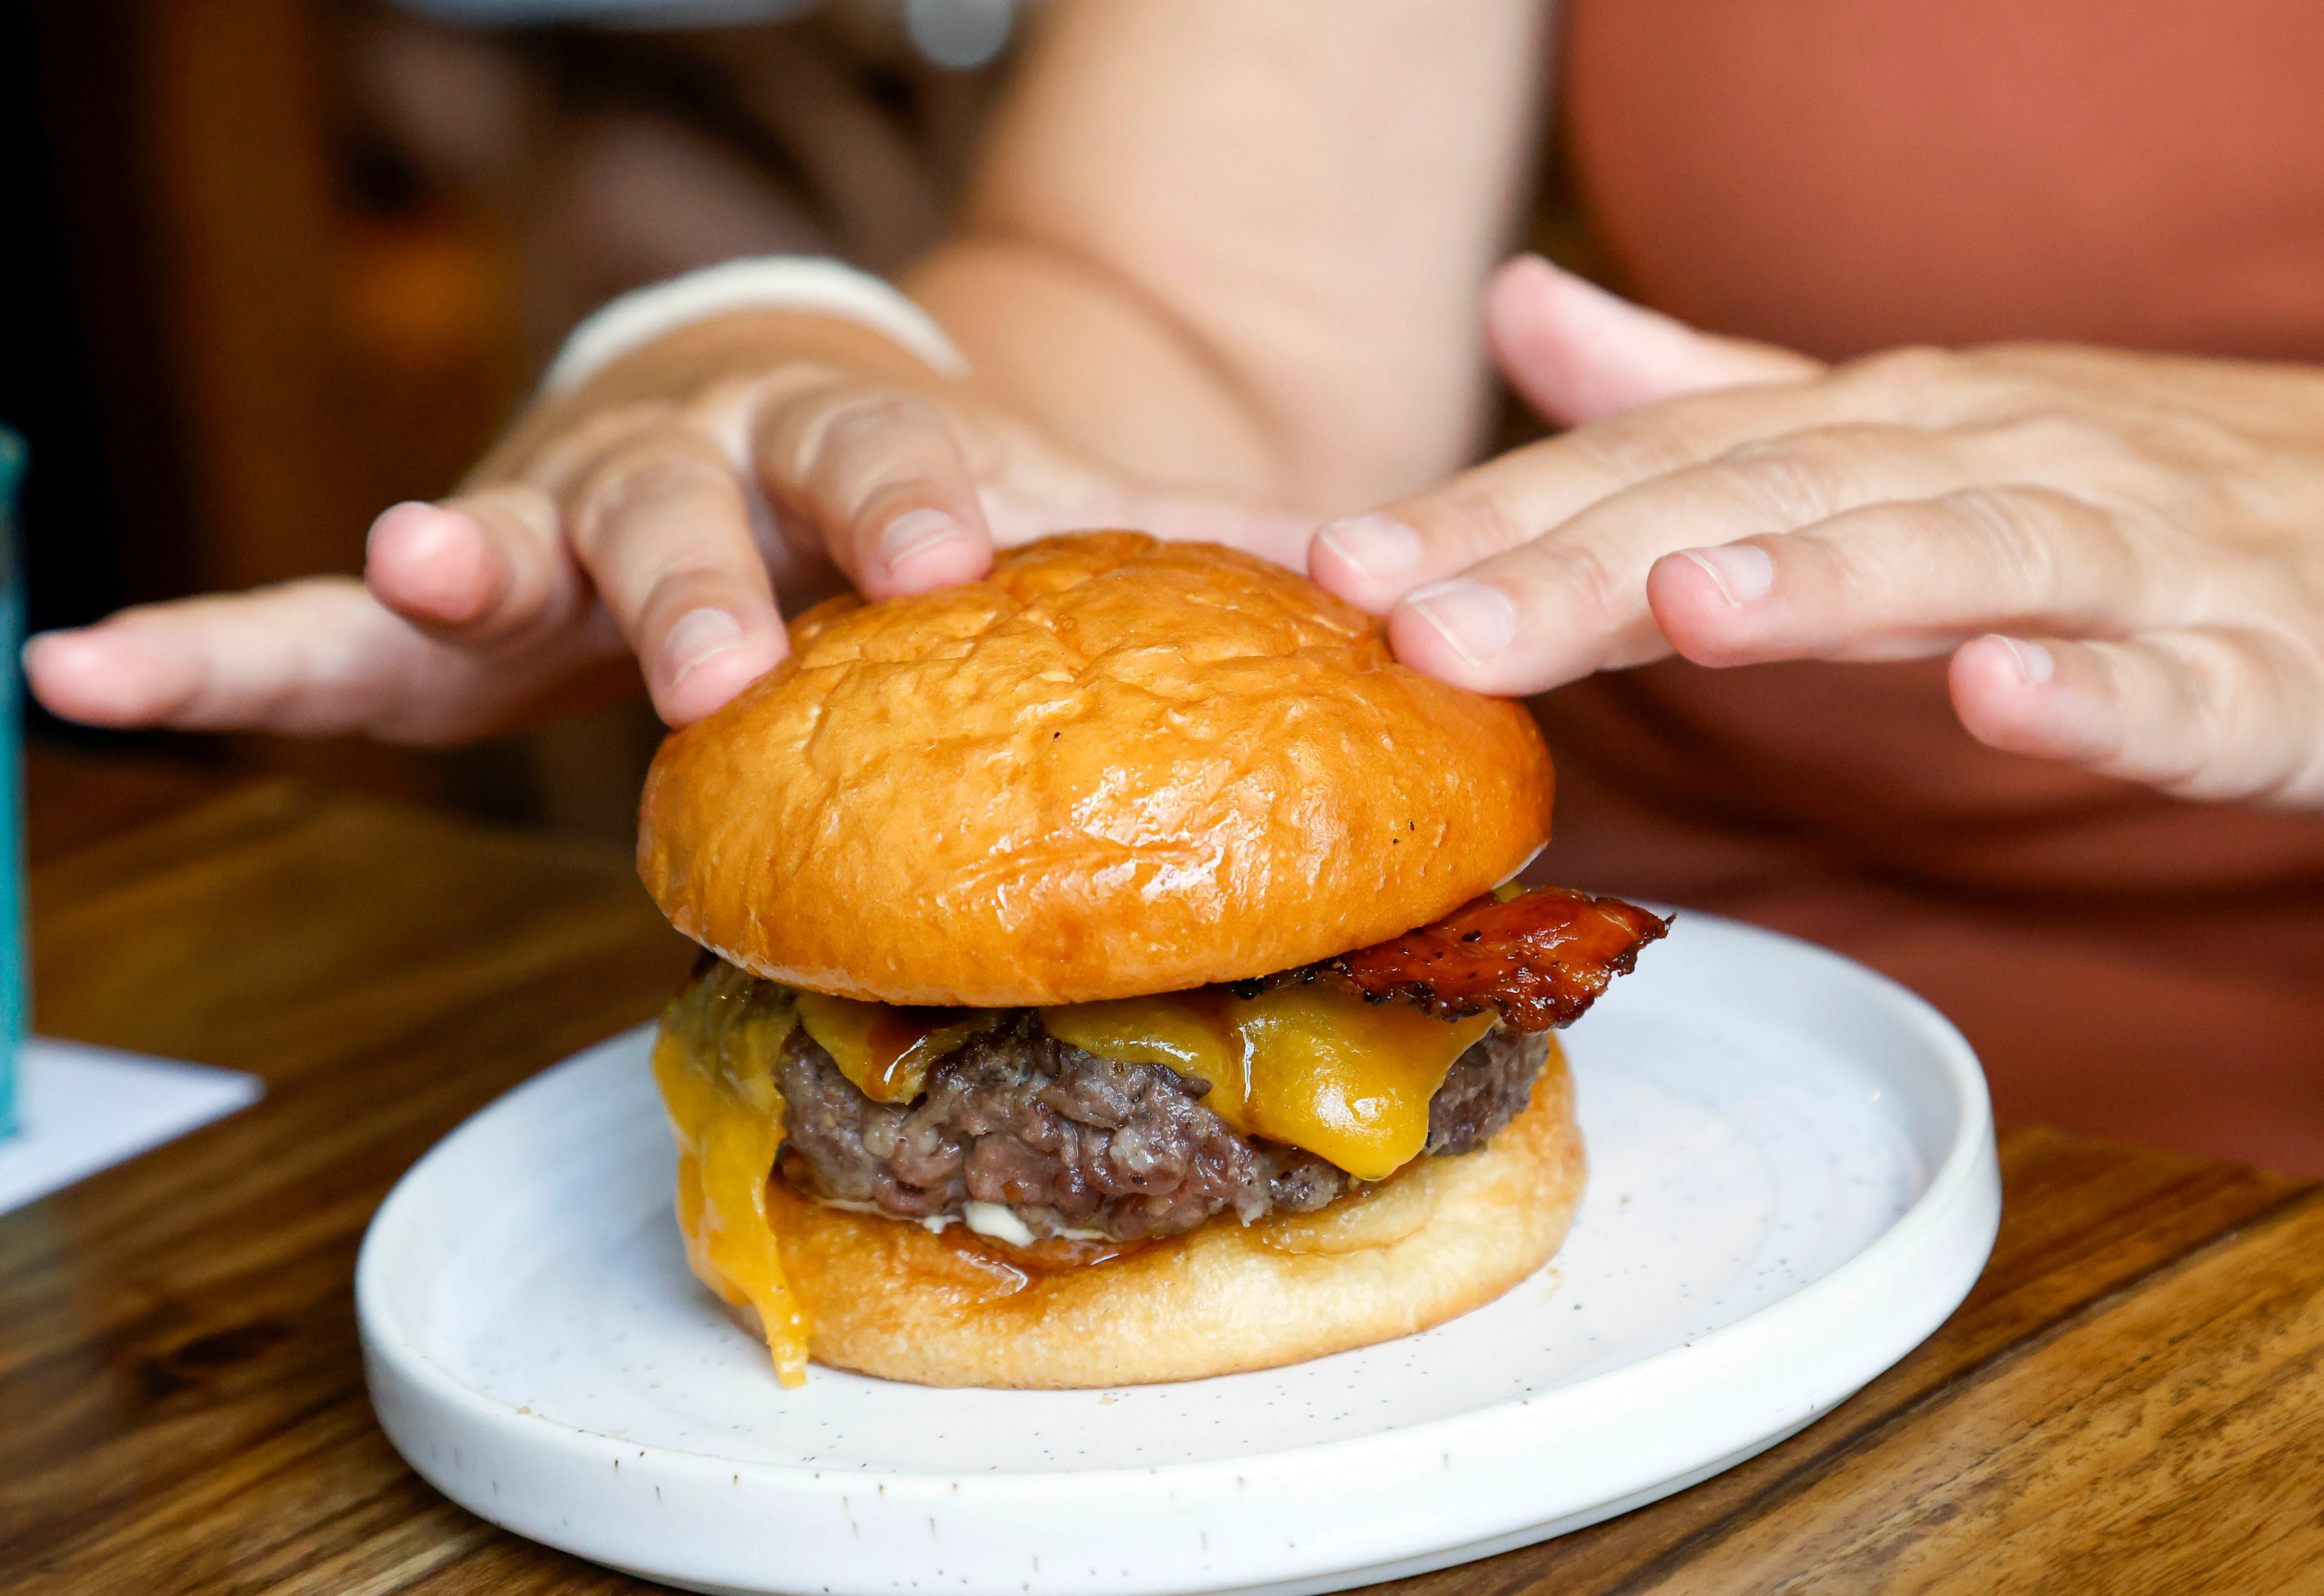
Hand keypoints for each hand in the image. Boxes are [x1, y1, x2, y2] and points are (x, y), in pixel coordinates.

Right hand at [28, 310, 1306, 742]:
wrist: (791, 442)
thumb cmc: (921, 497)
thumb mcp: (1045, 506)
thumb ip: (1187, 557)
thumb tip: (1384, 596)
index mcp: (846, 460)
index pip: (887, 474)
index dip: (916, 509)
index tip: (962, 554)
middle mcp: (688, 475)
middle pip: (688, 510)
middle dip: (702, 570)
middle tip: (725, 649)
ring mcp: (554, 526)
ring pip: (492, 547)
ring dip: (443, 565)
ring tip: (408, 571)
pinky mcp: (456, 600)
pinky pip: (314, 632)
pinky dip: (216, 647)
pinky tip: (84, 672)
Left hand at [1308, 256, 2323, 805]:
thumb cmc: (2108, 495)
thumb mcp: (1890, 434)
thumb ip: (1709, 390)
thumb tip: (1522, 311)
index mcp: (1880, 426)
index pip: (1654, 468)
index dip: (1495, 516)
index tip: (1340, 568)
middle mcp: (1984, 463)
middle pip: (1763, 505)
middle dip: (1584, 563)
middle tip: (1418, 620)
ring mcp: (2129, 558)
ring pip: (1961, 559)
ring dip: (1823, 581)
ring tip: (1680, 607)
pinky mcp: (2254, 663)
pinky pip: (2172, 679)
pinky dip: (2091, 688)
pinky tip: (2001, 698)